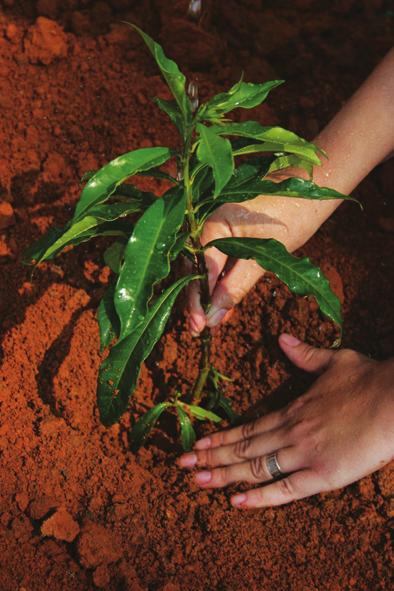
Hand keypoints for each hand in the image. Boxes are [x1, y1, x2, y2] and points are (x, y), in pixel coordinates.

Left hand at [178, 335, 393, 507]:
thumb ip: (304, 353)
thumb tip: (282, 338)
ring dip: (225, 475)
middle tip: (182, 466)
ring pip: (256, 467)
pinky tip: (237, 502)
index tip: (196, 444)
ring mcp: (305, 453)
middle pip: (244, 449)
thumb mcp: (333, 360)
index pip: (247, 428)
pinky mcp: (324, 474)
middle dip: (211, 457)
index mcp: (293, 409)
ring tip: (198, 481)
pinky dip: (260, 497)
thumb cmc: (368, 379)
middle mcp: (291, 432)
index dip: (220, 437)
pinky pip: (286, 489)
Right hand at [187, 48, 393, 334]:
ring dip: (203, 292)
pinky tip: (218, 302)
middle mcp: (205, 221)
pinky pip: (213, 258)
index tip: (201, 325)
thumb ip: (236, 285)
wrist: (311, 185)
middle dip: (195, 298)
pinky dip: (216, 280)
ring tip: (206, 321)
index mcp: (212, 222)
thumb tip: (214, 316)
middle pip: (192, 267)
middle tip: (196, 329)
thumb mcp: (265, 255)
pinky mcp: (223, 231)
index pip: (199, 268)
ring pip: (200, 265)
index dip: (199, 298)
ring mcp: (212, 224)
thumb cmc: (292, 213)